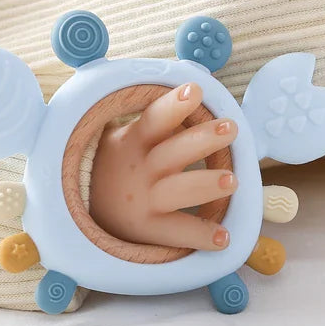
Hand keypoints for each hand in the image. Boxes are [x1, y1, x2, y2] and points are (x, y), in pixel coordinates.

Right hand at [89, 82, 236, 250]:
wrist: (91, 206)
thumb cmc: (123, 161)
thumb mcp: (128, 136)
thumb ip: (160, 118)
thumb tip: (198, 87)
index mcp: (135, 140)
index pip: (154, 119)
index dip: (174, 105)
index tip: (196, 90)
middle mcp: (140, 169)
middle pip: (172, 152)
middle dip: (202, 139)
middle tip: (231, 127)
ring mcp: (144, 199)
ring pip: (177, 191)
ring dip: (204, 184)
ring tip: (233, 179)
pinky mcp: (148, 228)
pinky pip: (176, 232)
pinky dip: (199, 235)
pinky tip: (224, 238)